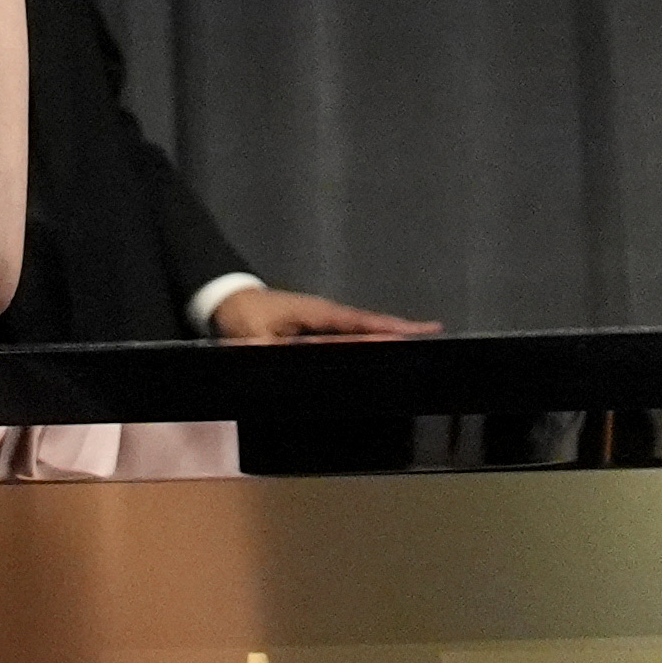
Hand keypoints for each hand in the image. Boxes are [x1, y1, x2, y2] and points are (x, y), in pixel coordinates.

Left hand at [208, 285, 440, 341]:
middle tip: (433, 335)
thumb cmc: (241, 315)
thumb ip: (271, 352)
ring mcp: (322, 321)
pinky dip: (366, 340)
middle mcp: (325, 315)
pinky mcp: (316, 329)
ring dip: (386, 336)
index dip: (387, 329)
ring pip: (360, 331)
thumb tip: (287, 364)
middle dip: (400, 332)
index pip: (358, 323)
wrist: (227, 299)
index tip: (419, 331)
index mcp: (316, 314)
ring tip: (418, 344)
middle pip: (368, 326)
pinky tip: (381, 350)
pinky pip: (347, 336)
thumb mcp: (252, 336)